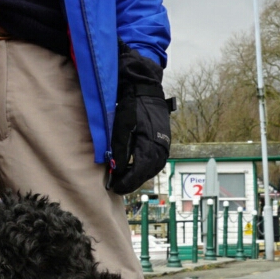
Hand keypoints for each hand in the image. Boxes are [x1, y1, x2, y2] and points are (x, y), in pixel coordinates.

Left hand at [107, 47, 173, 195]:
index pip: (139, 173)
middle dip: (132, 182)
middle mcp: (160, 148)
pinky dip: (146, 167)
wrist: (146, 90)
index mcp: (149, 146)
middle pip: (147, 173)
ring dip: (139, 175)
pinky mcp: (164, 142)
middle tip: (118, 186)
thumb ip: (120, 151)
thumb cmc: (131, 107)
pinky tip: (135, 167)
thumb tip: (117, 171)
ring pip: (153, 168)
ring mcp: (165, 145)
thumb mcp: (121, 128)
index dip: (126, 183)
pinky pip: (156, 161)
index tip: (115, 188)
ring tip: (125, 178)